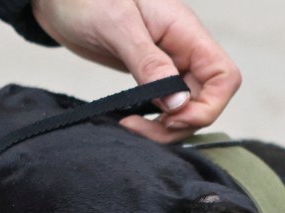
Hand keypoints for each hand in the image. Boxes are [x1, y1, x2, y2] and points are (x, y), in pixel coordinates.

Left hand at [31, 0, 241, 141]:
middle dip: (179, 124)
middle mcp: (183, 49)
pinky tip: (129, 120)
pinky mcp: (147, 73)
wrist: (60, 0)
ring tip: (130, 126)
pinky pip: (163, 103)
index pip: (224, 77)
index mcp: (186, 32)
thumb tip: (177, 101)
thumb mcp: (118, 27)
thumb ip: (148, 63)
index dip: (207, 107)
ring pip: (185, 106)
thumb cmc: (88, 1)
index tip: (170, 118)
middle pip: (206, 99)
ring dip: (164, 127)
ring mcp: (167, 63)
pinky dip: (152, 119)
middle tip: (138, 128)